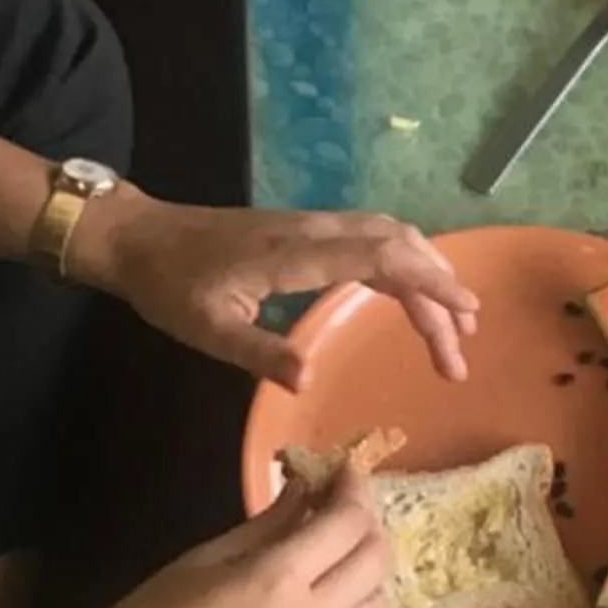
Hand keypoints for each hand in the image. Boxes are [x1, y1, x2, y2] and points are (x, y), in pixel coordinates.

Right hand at [50, 476, 388, 607]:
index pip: (347, 524)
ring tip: (336, 561)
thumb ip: (268, 524)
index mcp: (276, 582)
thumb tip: (306, 490)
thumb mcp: (204, 558)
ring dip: (366, 576)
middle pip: (376, 563)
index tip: (346, 473)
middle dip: (367, 527)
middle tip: (344, 513)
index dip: (354, 489)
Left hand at [72, 189, 477, 384]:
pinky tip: (414, 292)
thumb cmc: (172, 286)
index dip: (430, 283)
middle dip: (441, 292)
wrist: (140, 238)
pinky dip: (408, 264)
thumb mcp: (207, 330)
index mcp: (296, 255)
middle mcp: (317, 232)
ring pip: (392, 237)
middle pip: (400, 247)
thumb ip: (261, 352)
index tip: (467, 312)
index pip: (382, 258)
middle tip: (463, 347)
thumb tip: (309, 381)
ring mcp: (316, 226)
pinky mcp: (311, 230)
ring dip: (430, 274)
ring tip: (456, 322)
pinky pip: (375, 238)